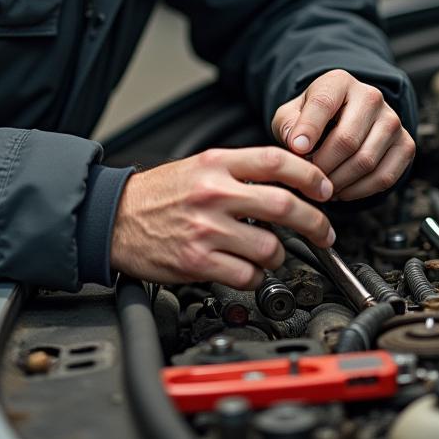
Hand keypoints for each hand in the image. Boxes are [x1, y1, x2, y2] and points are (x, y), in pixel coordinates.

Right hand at [109, 146, 333, 288]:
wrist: (113, 218)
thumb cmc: (157, 195)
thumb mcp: (197, 166)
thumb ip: (238, 170)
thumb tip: (284, 181)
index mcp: (215, 164)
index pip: (276, 161)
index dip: (309, 175)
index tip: (325, 189)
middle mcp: (213, 193)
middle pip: (283, 205)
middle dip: (315, 222)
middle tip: (324, 232)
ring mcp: (206, 229)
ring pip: (270, 248)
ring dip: (279, 256)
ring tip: (270, 253)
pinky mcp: (197, 262)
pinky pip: (247, 276)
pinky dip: (255, 277)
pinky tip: (246, 269)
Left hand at [271, 69, 413, 200]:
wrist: (344, 119)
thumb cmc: (314, 118)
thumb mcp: (291, 114)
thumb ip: (287, 125)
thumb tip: (297, 145)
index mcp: (339, 82)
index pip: (323, 103)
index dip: (308, 129)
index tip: (296, 149)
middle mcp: (371, 96)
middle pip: (347, 139)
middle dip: (323, 165)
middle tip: (309, 178)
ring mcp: (392, 120)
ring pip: (366, 161)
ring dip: (340, 182)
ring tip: (323, 186)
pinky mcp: (405, 144)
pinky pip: (385, 177)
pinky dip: (360, 191)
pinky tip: (342, 190)